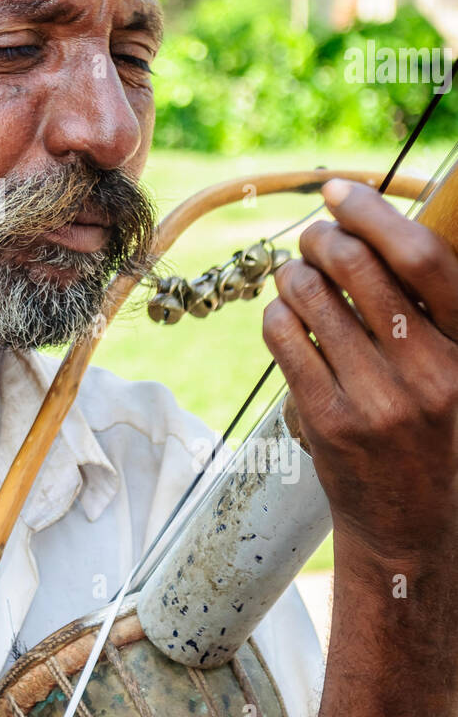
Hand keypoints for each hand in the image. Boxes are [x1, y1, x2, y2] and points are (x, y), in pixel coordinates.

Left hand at [262, 177, 457, 571]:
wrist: (407, 526)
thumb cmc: (427, 431)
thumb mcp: (449, 370)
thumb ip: (424, 311)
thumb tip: (368, 230)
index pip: (425, 261)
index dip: (377, 213)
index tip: (340, 190)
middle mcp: (429, 373)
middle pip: (359, 268)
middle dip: (324, 237)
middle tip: (314, 235)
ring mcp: (376, 400)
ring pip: (311, 298)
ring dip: (294, 274)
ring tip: (297, 277)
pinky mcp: (327, 421)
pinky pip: (283, 339)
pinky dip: (276, 315)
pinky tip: (285, 318)